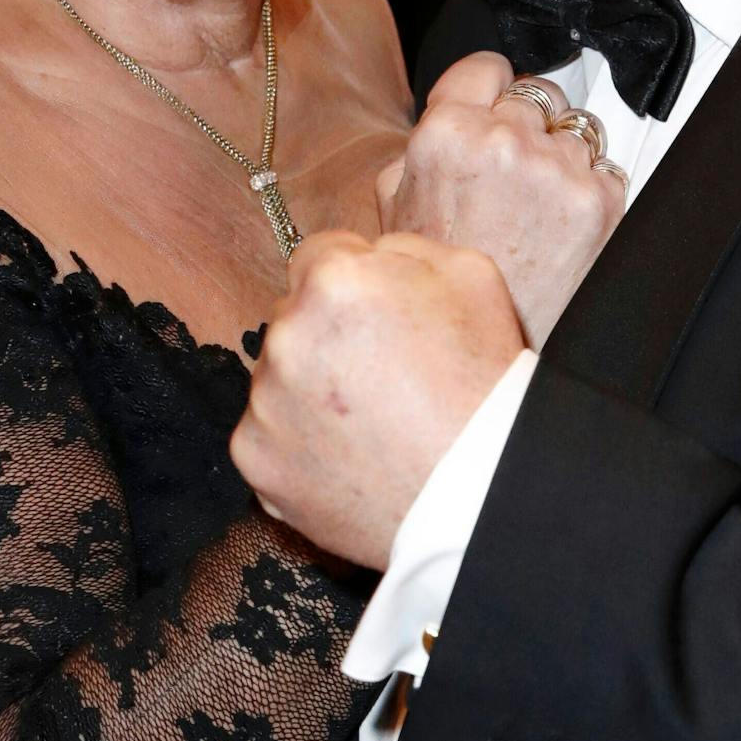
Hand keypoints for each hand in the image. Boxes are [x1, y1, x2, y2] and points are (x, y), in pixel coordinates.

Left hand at [231, 230, 525, 568]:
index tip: (378, 314)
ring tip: (368, 423)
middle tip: (380, 375)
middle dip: (327, 335)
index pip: (319, 255)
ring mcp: (264, 401)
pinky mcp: (255, 458)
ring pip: (278, 376)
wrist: (480, 492)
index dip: (354, 282)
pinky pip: (268, 434)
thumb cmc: (485, 383)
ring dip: (309, 388)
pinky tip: (348, 457)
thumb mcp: (472, 276)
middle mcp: (285, 335)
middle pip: (294, 316)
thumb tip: (367, 253)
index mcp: (334, 281)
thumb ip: (404, 248)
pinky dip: (298, 443)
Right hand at [375, 53, 625, 346]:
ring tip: (539, 208)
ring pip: (578, 129)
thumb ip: (415, 152)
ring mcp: (556, 169)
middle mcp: (504, 142)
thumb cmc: (438, 285)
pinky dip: (590, 192)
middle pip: (537, 94)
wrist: (484, 348)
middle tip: (515, 175)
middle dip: (529, 127)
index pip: (487, 66)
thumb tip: (442, 119)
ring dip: (564, 157)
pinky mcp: (599, 199)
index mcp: (445, 135)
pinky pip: (606, 169)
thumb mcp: (395, 210)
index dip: (492, 86)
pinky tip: (563, 228)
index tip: (497, 101)